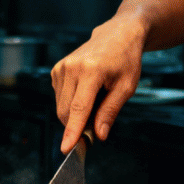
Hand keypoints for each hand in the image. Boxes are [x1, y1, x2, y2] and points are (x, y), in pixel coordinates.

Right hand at [51, 13, 145, 152]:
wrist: (117, 35)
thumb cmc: (126, 59)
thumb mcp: (126, 87)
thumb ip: (110, 111)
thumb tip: (99, 134)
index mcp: (91, 70)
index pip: (78, 108)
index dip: (72, 131)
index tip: (66, 149)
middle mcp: (71, 68)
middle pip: (67, 111)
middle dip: (78, 124)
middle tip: (98, 123)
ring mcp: (61, 67)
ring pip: (61, 107)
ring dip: (76, 113)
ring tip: (96, 98)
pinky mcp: (56, 69)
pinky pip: (60, 98)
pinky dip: (72, 103)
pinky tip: (86, 92)